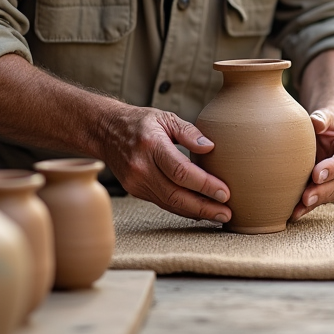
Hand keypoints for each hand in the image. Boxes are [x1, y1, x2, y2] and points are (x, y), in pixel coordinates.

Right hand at [102, 105, 231, 222]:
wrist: (106, 132)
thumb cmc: (140, 122)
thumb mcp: (165, 118)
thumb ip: (189, 132)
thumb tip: (210, 147)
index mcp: (151, 145)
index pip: (181, 171)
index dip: (204, 185)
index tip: (225, 192)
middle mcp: (141, 167)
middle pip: (176, 194)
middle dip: (205, 207)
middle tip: (227, 213)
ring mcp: (136, 182)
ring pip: (170, 203)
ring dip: (197, 212)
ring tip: (219, 215)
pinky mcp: (136, 191)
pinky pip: (163, 203)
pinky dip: (183, 209)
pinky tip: (201, 211)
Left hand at [291, 109, 333, 220]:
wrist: (325, 137)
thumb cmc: (326, 125)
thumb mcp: (326, 117)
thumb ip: (323, 118)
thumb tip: (316, 122)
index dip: (332, 169)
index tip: (316, 174)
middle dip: (322, 191)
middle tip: (306, 198)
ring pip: (331, 196)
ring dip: (314, 203)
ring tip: (297, 209)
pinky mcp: (332, 192)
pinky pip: (322, 201)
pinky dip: (308, 208)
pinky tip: (294, 213)